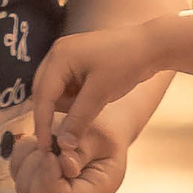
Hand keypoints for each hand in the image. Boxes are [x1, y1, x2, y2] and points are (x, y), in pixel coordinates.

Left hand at [7, 105, 131, 192]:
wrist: (102, 129)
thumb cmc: (103, 132)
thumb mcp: (98, 135)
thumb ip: (80, 150)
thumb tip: (63, 161)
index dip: (50, 177)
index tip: (51, 151)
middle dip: (38, 175)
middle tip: (50, 148)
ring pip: (25, 192)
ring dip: (29, 162)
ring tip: (49, 142)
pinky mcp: (38, 190)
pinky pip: (17, 177)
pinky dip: (21, 157)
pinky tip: (39, 144)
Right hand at [29, 22, 169, 157]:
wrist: (151, 46)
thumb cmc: (126, 64)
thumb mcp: (100, 94)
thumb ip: (78, 119)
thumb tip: (63, 146)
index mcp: (59, 57)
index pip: (42, 96)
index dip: (42, 122)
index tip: (44, 146)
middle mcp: (58, 54)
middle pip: (44, 93)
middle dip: (52, 114)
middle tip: (62, 139)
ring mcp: (68, 57)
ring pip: (56, 93)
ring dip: (68, 107)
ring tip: (92, 107)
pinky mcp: (78, 63)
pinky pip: (67, 88)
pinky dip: (76, 100)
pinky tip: (94, 100)